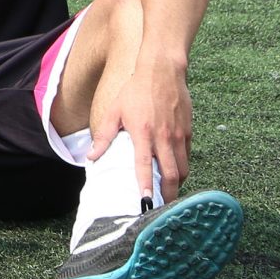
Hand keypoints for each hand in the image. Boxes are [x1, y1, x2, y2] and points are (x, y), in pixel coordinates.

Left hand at [96, 64, 193, 199]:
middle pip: (171, 174)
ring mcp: (178, 135)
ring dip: (177, 183)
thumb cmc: (135, 91)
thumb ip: (105, 136)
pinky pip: (187, 156)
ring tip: (168, 193)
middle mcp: (163, 137)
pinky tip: (175, 172)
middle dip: (168, 194)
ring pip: (183, 168)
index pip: (145, 166)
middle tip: (161, 207)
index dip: (146, 186)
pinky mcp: (188, 131)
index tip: (145, 203)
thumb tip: (91, 157)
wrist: (162, 71)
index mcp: (143, 133)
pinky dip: (182, 167)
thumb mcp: (114, 111)